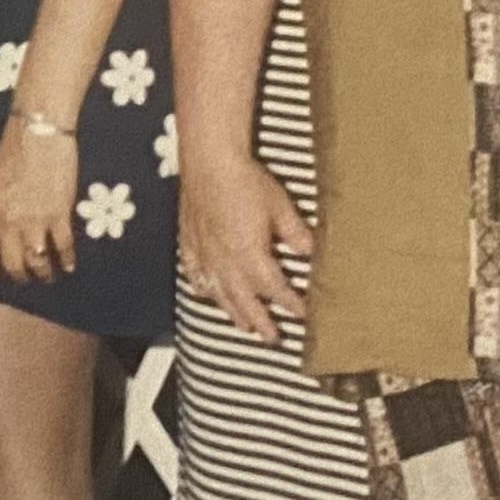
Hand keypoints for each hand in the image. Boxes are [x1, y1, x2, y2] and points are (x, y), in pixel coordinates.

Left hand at [0, 121, 78, 287]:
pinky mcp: (58, 214)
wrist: (37, 134)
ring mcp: (33, 220)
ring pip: (37, 260)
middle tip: (25, 280)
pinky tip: (68, 266)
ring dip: (43, 272)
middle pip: (11, 263)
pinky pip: (62, 246)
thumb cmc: (10, 154)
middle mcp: (7, 222)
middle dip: (19, 276)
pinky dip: (66, 259)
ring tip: (48, 276)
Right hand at [179, 149, 312, 340]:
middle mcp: (225, 261)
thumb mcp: (281, 207)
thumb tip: (309, 252)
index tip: (303, 316)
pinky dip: (202, 288)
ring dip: (233, 312)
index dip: (290, 305)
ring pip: (219, 293)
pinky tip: (206, 293)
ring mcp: (205, 254)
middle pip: (244, 301)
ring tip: (243, 326)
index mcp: (250, 255)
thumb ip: (296, 234)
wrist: (210, 161)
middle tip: (272, 338)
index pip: (275, 289)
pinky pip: (194, 274)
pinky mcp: (190, 242)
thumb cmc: (243, 180)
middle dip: (260, 322)